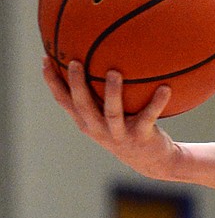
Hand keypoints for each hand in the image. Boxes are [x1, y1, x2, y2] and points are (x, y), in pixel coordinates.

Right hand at [43, 60, 177, 178]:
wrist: (152, 160)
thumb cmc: (129, 128)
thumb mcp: (110, 114)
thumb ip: (100, 93)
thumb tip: (99, 56)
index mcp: (87, 122)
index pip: (64, 101)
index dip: (53, 82)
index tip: (45, 60)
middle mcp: (99, 129)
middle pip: (83, 106)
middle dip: (77, 84)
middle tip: (76, 62)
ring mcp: (119, 134)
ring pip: (112, 113)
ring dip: (113, 93)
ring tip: (114, 72)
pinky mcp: (141, 137)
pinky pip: (148, 117)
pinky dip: (157, 102)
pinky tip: (165, 88)